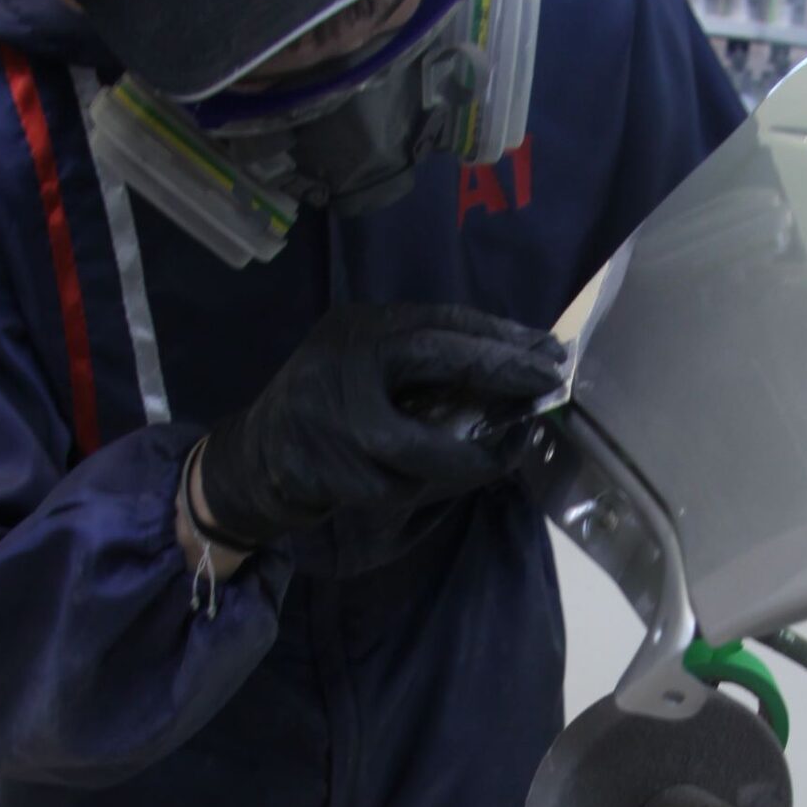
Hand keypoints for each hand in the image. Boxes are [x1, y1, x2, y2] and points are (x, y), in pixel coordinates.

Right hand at [198, 304, 566, 546]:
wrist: (255, 456)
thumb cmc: (329, 401)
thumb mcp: (365, 357)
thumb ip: (419, 357)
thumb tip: (511, 362)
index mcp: (360, 327)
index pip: (440, 320)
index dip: (500, 334)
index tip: (550, 348)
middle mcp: (346, 364)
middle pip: (435, 356)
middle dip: (501, 369)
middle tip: (551, 380)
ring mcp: (336, 422)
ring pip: (425, 443)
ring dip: (478, 451)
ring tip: (514, 446)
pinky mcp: (333, 475)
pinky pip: (406, 486)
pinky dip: (443, 483)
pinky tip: (466, 474)